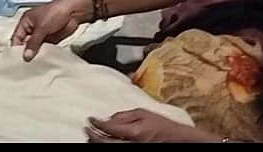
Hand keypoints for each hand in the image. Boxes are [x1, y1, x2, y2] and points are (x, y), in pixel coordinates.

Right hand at [10, 0, 84, 60]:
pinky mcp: (50, 40)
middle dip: (25, 52)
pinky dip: (43, 54)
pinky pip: (44, 49)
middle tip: (25, 64)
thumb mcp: (42, 27)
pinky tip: (43, 61)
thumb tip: (26, 55)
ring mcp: (41, 34)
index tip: (17, 59)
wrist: (73, 12)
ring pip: (34, 47)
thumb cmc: (56, 12)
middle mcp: (32, 28)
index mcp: (26, 21)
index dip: (16, 47)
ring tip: (34, 65)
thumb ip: (33, 42)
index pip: (16, 37)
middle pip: (24, 43)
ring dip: (34, 54)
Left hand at [86, 109, 221, 142]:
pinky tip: (102, 142)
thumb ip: (124, 115)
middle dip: (92, 135)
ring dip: (97, 142)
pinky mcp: (133, 151)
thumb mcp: (142, 113)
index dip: (96, 123)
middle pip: (105, 142)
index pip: (108, 128)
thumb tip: (108, 118)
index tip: (90, 118)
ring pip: (108, 148)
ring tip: (91, 136)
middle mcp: (132, 144)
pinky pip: (116, 149)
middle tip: (86, 128)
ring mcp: (132, 149)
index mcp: (134, 132)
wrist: (175, 139)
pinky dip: (106, 145)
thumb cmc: (161, 125)